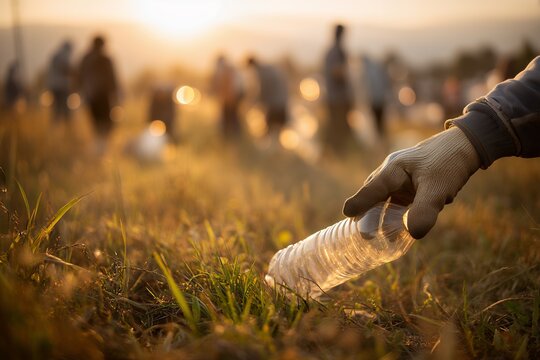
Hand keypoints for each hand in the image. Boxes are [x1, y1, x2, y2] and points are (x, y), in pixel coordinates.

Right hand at [343, 127, 479, 238]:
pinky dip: (393, 210)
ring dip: (380, 213)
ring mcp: (401, 175)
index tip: (346, 214)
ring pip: (384, 197)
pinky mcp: (410, 180)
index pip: (371, 190)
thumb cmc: (449, 163)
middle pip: (373, 194)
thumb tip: (413, 234)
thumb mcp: (437, 189)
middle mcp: (392, 171)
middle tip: (365, 234)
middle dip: (367, 212)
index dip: (359, 203)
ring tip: (377, 233)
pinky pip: (396, 198)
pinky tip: (398, 223)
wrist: (468, 145)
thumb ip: (424, 211)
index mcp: (393, 170)